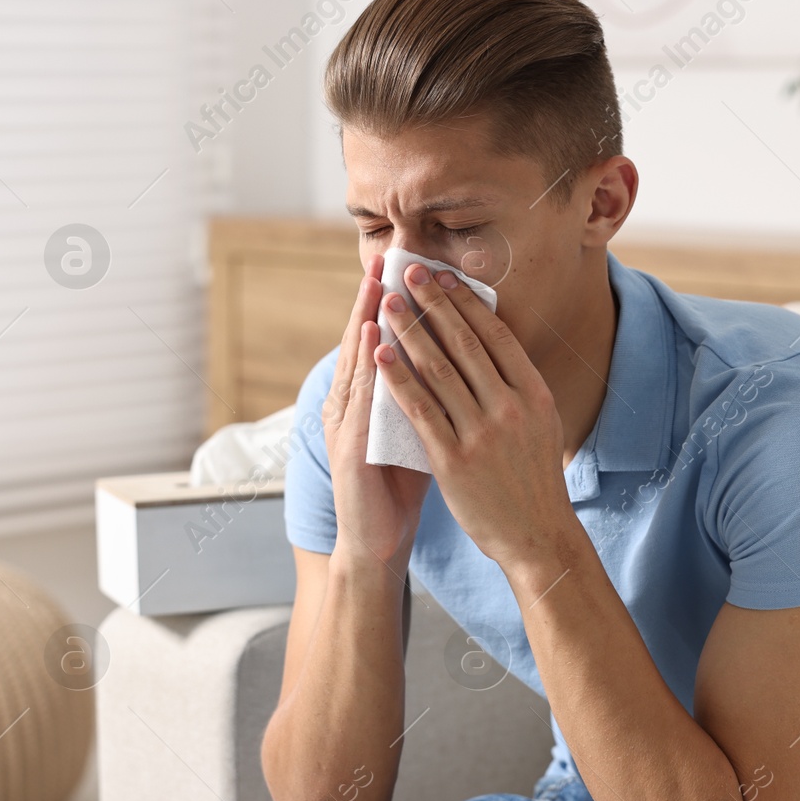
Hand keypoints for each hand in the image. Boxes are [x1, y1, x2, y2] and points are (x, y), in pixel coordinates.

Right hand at [322, 256, 431, 569]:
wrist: (376, 542)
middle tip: (386, 258)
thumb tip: (454, 362)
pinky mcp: (348, 449)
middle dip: (373, 299)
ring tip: (376, 284)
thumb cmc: (398, 488)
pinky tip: (373, 340)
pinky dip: (367, 368)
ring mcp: (345, 426)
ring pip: (356, 364)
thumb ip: (425, 396)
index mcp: (366, 401)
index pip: (379, 343)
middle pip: (362, 342)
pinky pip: (359, 401)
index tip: (405, 267)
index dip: (388, 305)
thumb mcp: (414, 431)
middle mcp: (349, 406)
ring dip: (364, 322)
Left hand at [372, 263, 571, 573]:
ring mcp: (481, 434)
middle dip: (433, 304)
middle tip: (409, 272)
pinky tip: (381, 355)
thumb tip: (493, 343)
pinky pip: (420, 410)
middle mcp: (510, 408)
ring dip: (410, 331)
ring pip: (439, 370)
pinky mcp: (454, 460)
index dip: (466, 303)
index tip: (443, 277)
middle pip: (465, 344)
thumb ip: (517, 386)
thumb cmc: (533, 478)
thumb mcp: (541, 423)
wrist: (536, 535)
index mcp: (534, 394)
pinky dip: (398, 379)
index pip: (496, 336)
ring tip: (388, 303)